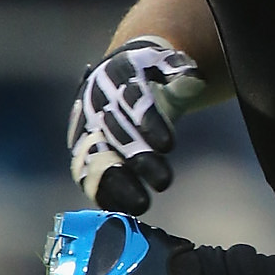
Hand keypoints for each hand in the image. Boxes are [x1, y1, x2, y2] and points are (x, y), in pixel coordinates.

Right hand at [68, 36, 206, 212]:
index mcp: (115, 75)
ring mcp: (86, 128)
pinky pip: (86, 175)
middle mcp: (96, 103)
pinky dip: (102, 192)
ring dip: (118, 183)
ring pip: (97, 158)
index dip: (149, 122)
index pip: (132, 99)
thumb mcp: (166, 65)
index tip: (168, 146)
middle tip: (165, 182)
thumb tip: (192, 79)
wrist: (120, 77)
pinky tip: (121, 210)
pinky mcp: (83, 151)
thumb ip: (179, 73)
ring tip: (142, 205)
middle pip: (116, 133)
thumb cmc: (151, 72)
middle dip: (140, 159)